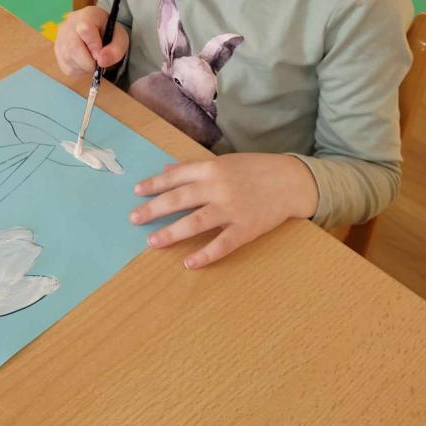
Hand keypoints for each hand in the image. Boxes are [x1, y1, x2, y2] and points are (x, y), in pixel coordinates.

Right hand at [55, 6, 129, 77]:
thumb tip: (101, 61)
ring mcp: (60, 36)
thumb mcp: (121, 38)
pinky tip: (84, 63)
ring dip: (84, 67)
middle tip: (97, 63)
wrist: (100, 33)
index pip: (84, 28)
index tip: (100, 55)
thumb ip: (116, 49)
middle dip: (88, 62)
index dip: (93, 45)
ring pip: (68, 59)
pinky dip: (78, 70)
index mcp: (88, 14)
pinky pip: (66, 66)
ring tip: (92, 60)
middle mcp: (70, 23)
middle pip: (73, 47)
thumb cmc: (109, 34)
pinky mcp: (57, 50)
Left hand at [131, 153, 318, 268]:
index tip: (137, 192)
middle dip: (154, 209)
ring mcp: (233, 209)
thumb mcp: (224, 162)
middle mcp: (219, 187)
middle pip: (180, 199)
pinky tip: (189, 263)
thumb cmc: (254, 170)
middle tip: (134, 219)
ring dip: (172, 233)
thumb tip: (165, 170)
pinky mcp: (246, 228)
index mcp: (212, 168)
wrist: (291, 181)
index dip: (155, 184)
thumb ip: (194, 167)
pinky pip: (223, 244)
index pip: (177, 176)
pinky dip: (205, 255)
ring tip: (152, 242)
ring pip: (196, 222)